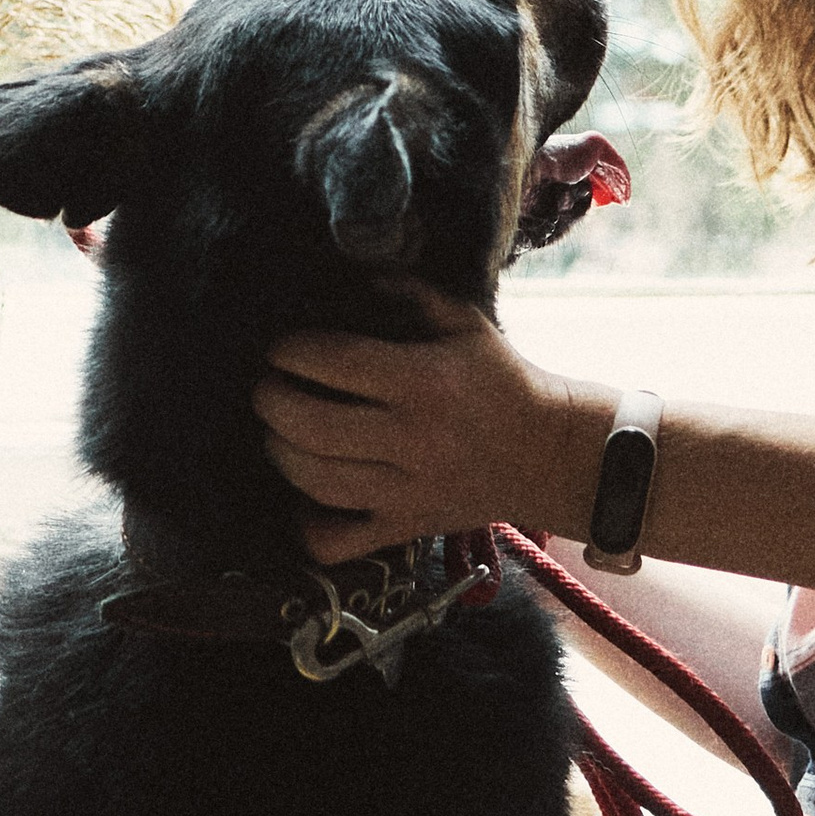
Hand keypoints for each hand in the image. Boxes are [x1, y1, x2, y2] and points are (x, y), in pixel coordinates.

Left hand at [252, 295, 600, 565]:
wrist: (549, 453)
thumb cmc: (500, 380)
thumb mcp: (462, 321)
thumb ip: (406, 290)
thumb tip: (347, 272)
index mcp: (424, 381)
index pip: (335, 361)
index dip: (292, 350)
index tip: (281, 347)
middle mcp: (412, 438)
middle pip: (311, 424)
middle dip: (271, 401)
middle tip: (265, 388)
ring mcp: (407, 491)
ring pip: (315, 482)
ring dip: (279, 453)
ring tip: (277, 432)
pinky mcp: (406, 528)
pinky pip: (338, 543)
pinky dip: (308, 527)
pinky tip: (305, 498)